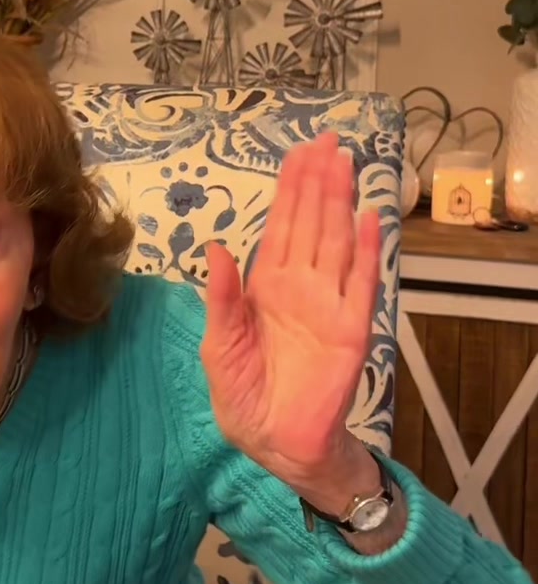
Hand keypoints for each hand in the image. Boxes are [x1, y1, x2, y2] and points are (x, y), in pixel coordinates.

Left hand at [201, 131, 381, 514]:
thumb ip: (219, 298)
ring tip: (346, 164)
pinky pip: (361, 285)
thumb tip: (213, 248)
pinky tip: (370, 221)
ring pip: (336, 243)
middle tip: (329, 141)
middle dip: (319, 182)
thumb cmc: (243, 396)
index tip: (300, 152)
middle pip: (311, 223)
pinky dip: (367, 253)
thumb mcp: (219, 347)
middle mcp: (299, 287)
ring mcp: (328, 305)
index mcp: (264, 287)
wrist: (275, 442)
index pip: (280, 226)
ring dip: (341, 204)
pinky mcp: (350, 330)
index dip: (291, 189)